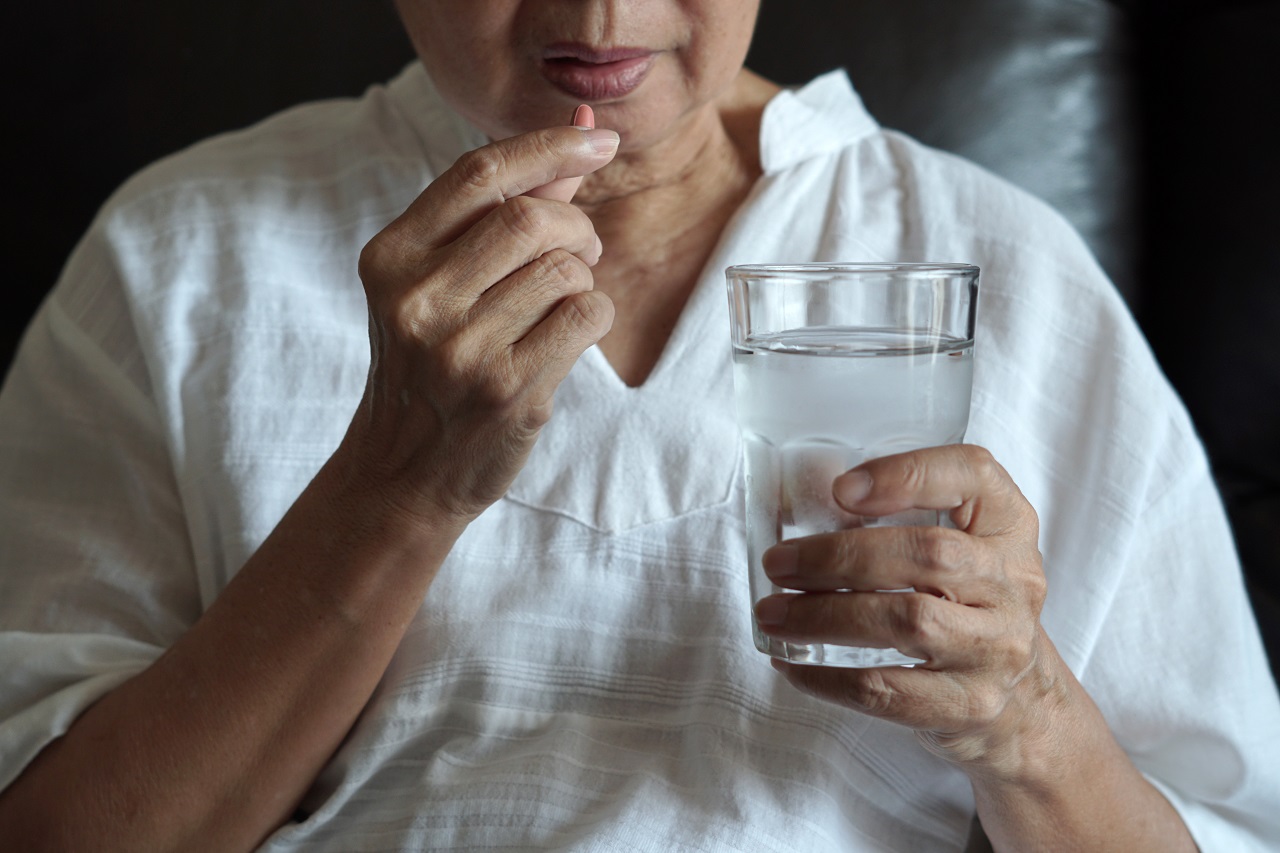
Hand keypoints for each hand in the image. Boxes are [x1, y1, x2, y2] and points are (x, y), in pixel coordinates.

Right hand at [342, 123, 620, 526]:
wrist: (404, 474)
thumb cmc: (430, 366)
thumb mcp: (440, 283)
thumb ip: (508, 206)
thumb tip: (581, 129)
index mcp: (391, 258)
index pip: (479, 172)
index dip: (548, 144)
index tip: (598, 138)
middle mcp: (417, 300)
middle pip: (530, 219)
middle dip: (574, 226)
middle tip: (579, 250)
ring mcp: (461, 349)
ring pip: (565, 270)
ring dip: (583, 277)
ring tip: (563, 299)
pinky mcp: (506, 390)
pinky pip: (586, 316)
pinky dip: (593, 314)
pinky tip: (565, 335)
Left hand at [755, 444, 1061, 774]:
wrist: (1026, 699)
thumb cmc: (970, 604)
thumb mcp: (962, 543)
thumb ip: (903, 512)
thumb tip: (809, 496)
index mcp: (1008, 525)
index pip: (973, 474)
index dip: (907, 475)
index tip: (841, 488)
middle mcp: (1013, 582)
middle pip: (929, 554)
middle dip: (840, 556)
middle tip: (780, 563)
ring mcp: (997, 648)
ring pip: (908, 622)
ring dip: (825, 616)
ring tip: (774, 613)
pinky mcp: (970, 704)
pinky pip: (890, 691)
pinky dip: (830, 678)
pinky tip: (795, 664)